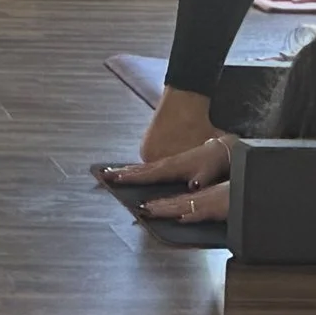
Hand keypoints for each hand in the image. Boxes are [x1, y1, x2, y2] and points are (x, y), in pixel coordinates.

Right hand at [96, 140, 234, 223]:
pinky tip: (130, 172)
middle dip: (123, 173)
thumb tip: (193, 186)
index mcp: (173, 165)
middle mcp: (164, 160)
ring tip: (110, 174)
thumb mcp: (209, 166)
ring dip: (127, 171)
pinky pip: (147, 164)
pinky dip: (136, 168)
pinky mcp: (164, 155)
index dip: (135, 178)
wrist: (206, 127)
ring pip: (142, 166)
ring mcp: (163, 157)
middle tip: (104, 176)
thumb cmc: (211, 153)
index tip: (118, 179)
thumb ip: (201, 177)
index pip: (150, 173)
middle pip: (140, 169)